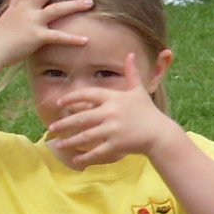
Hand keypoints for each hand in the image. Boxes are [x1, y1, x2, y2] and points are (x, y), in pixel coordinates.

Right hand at [0, 0, 95, 64]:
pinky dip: (73, 39)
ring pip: (56, 9)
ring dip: (75, 5)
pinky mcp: (37, 36)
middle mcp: (26, 9)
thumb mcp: (6, 14)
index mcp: (20, 3)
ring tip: (91, 2)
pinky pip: (58, 36)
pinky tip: (86, 40)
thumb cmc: (0, 35)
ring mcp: (32, 21)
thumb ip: (13, 2)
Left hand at [45, 52, 175, 168]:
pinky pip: (97, 152)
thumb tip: (131, 54)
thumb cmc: (149, 112)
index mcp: (114, 98)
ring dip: (69, 141)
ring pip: (85, 136)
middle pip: (81, 118)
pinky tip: (75, 159)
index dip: (71, 97)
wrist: (161, 134)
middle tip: (52, 128)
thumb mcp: (139, 91)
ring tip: (58, 144)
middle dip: (64, 124)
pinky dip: (85, 157)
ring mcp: (114, 130)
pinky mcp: (117, 145)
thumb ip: (132, 73)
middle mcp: (111, 113)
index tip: (60, 102)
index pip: (87, 94)